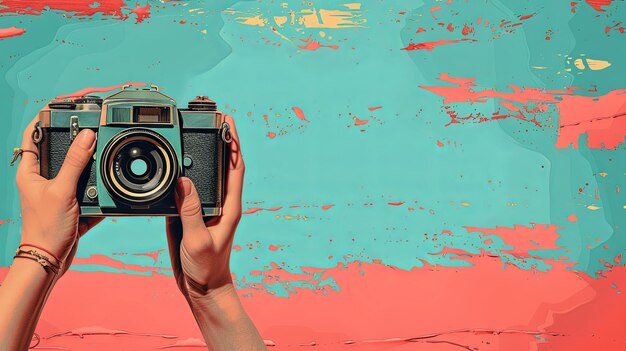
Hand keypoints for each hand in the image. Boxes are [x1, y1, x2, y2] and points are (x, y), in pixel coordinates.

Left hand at [16, 117, 102, 275]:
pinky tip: (105, 192)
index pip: (34, 135)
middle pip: (61, 151)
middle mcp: (42, 179)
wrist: (50, 260)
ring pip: (78, 171)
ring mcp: (58, 192)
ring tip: (102, 163)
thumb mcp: (62, 191)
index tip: (62, 107)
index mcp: (30, 172)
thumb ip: (75, 163)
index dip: (45, 119)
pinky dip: (98, 192)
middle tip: (93, 131)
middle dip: (78, 143)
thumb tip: (87, 136)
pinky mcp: (72, 205)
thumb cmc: (45, 228)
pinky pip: (89, 192)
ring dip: (92, 170)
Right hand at [166, 115, 243, 299]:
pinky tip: (169, 165)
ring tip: (187, 134)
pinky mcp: (189, 214)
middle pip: (219, 165)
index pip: (235, 167)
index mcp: (229, 206)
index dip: (233, 143)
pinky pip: (184, 191)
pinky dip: (178, 176)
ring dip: (196, 156)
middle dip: (216, 141)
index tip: (228, 123)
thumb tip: (183, 182)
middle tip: (208, 118)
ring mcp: (203, 207)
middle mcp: (219, 203)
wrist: (201, 287)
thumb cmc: (207, 267)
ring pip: (201, 176)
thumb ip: (190, 211)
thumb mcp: (198, 240)